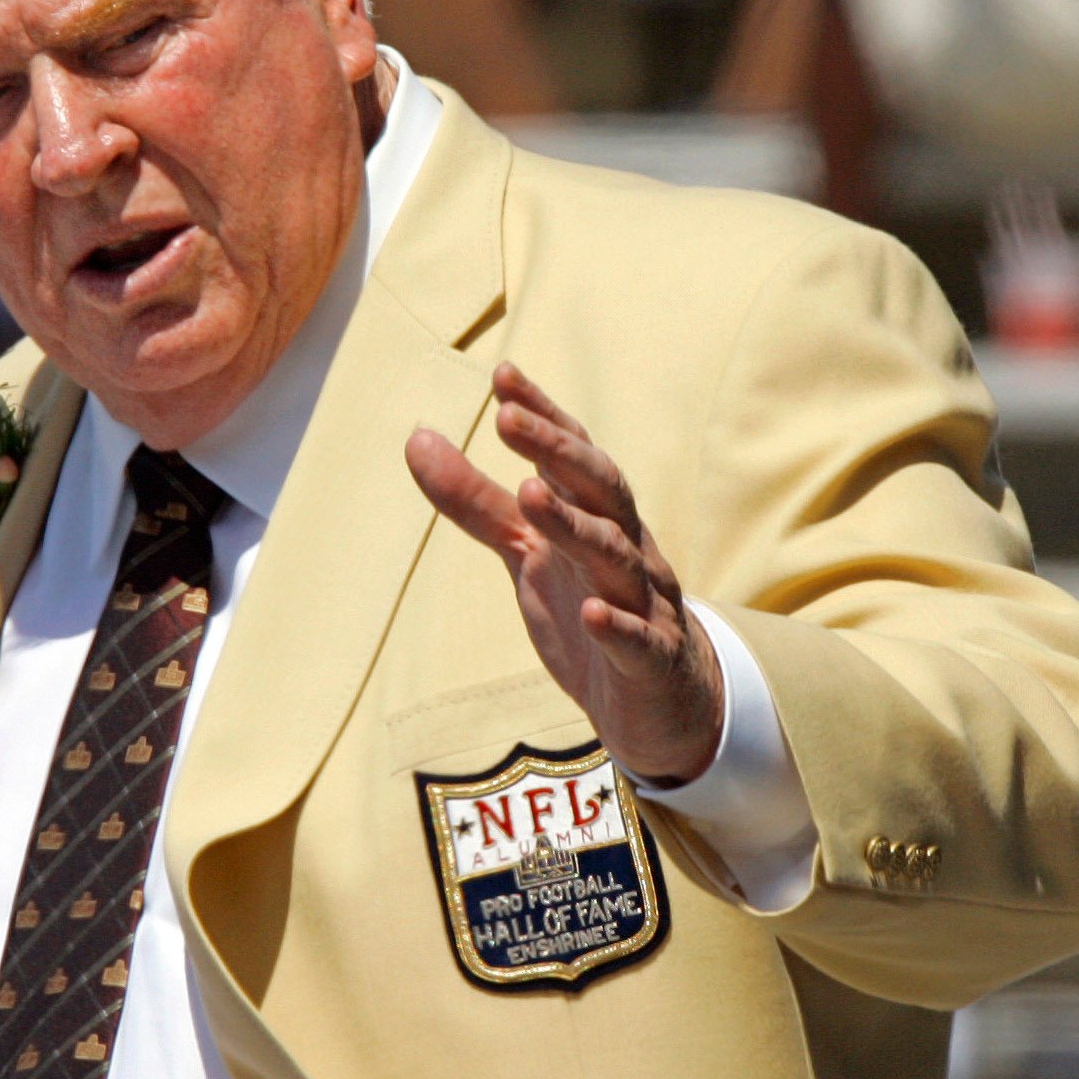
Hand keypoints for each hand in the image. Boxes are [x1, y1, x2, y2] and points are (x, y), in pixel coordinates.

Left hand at [405, 363, 724, 783]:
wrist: (662, 702)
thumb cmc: (590, 609)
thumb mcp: (526, 554)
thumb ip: (477, 500)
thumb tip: (416, 437)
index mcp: (595, 517)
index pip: (573, 456)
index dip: (542, 416)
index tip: (503, 376)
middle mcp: (626, 548)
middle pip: (601, 490)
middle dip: (558, 452)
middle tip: (508, 419)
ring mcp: (644, 603)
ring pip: (616, 555)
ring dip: (576, 526)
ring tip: (531, 495)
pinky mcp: (653, 661)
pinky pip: (639, 640)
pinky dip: (617, 625)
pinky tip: (592, 613)